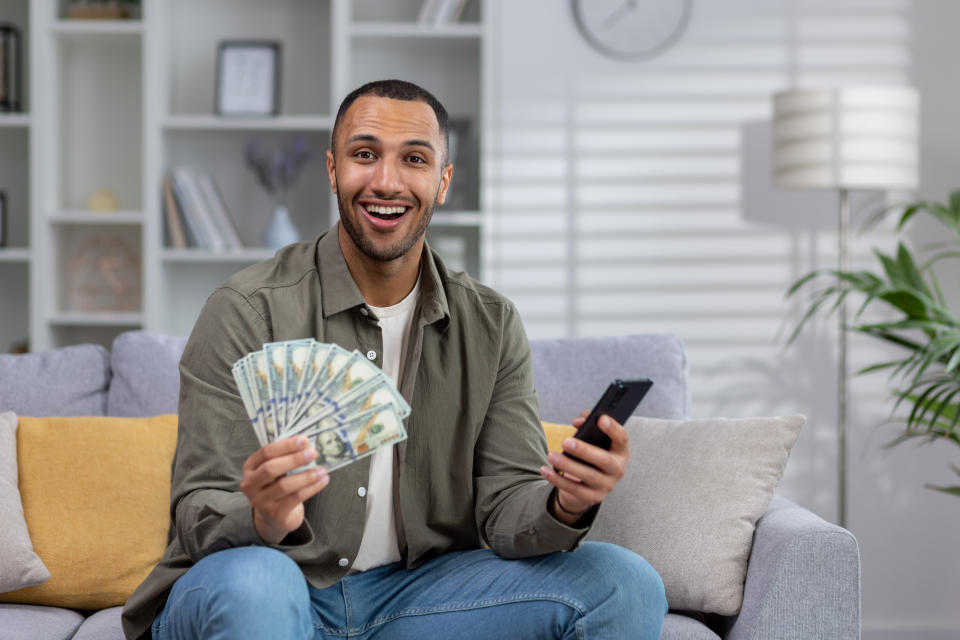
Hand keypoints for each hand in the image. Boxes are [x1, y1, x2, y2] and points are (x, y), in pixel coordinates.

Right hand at [240, 436, 328, 544]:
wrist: (274, 516)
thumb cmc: (276, 486)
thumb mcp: (275, 470)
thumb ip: (285, 456)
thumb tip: (307, 445)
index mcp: (250, 468)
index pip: (265, 453)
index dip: (286, 445)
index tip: (304, 440)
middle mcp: (250, 484)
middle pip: (271, 469)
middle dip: (294, 459)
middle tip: (313, 453)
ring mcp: (261, 501)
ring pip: (284, 485)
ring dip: (306, 476)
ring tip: (321, 470)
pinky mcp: (275, 514)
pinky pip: (295, 498)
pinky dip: (311, 488)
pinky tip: (322, 481)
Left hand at [539, 410, 628, 524]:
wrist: (587, 484)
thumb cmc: (590, 453)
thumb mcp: (592, 439)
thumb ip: (587, 425)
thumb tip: (578, 422)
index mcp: (620, 451)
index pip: (621, 438)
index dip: (613, 428)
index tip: (600, 419)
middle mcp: (618, 469)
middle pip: (604, 460)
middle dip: (584, 450)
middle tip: (565, 442)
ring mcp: (607, 485)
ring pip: (588, 476)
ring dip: (567, 465)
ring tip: (551, 455)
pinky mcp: (593, 497)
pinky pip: (574, 489)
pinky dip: (557, 479)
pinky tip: (545, 470)